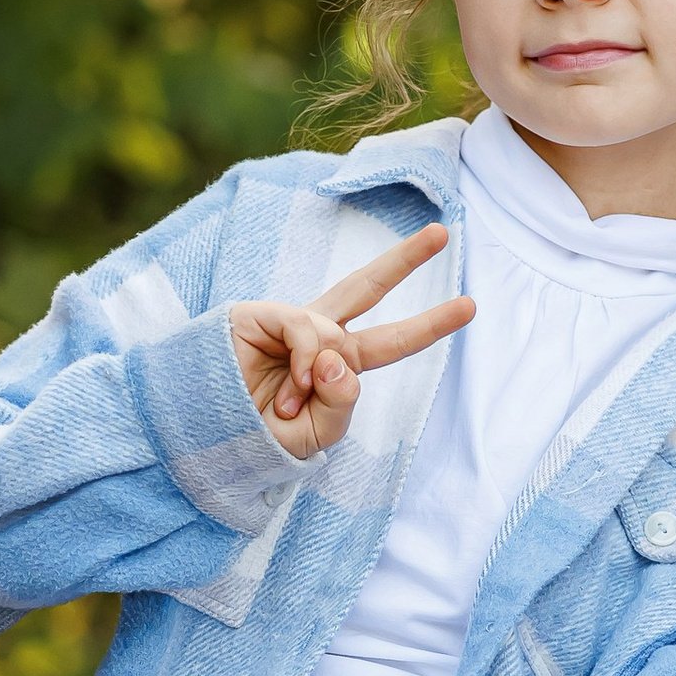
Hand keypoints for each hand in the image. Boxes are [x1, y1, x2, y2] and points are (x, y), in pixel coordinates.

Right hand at [230, 221, 473, 462]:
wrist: (207, 441)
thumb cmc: (258, 442)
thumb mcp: (316, 436)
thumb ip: (341, 401)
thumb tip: (339, 354)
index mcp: (335, 369)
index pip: (390, 342)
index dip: (428, 325)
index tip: (468, 306)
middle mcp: (315, 339)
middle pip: (365, 288)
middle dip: (403, 260)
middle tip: (442, 233)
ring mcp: (287, 324)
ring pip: (335, 323)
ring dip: (320, 376)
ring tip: (292, 405)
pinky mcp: (257, 315)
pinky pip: (306, 329)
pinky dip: (305, 361)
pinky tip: (289, 386)